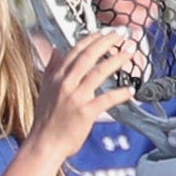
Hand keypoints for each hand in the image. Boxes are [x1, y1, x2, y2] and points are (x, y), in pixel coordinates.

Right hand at [33, 28, 133, 151]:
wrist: (44, 143)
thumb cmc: (46, 119)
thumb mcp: (45, 89)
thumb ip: (51, 69)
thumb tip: (56, 50)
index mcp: (56, 77)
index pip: (75, 52)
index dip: (91, 39)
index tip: (104, 31)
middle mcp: (65, 84)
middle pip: (88, 57)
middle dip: (106, 43)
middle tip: (121, 35)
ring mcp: (76, 97)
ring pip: (99, 73)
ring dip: (116, 61)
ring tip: (130, 53)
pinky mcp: (86, 112)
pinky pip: (106, 99)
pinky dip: (120, 93)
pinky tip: (131, 89)